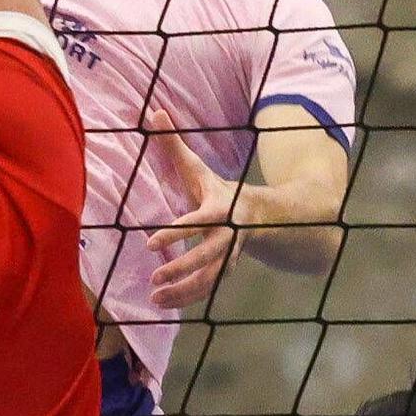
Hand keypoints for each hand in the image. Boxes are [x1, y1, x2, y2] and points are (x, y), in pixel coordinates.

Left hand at [145, 112, 243, 308]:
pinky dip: (188, 297)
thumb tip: (154, 112)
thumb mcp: (199, 168)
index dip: (175, 233)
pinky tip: (166, 302)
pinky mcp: (226, 270)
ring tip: (156, 299)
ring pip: (209, 280)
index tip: (150, 244)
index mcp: (218, 209)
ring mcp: (229, 256)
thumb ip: (174, 144)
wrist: (264, 215)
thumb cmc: (219, 189)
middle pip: (207, 257)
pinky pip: (209, 288)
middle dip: (182, 268)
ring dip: (183, 292)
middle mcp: (226, 236)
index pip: (196, 222)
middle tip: (155, 277)